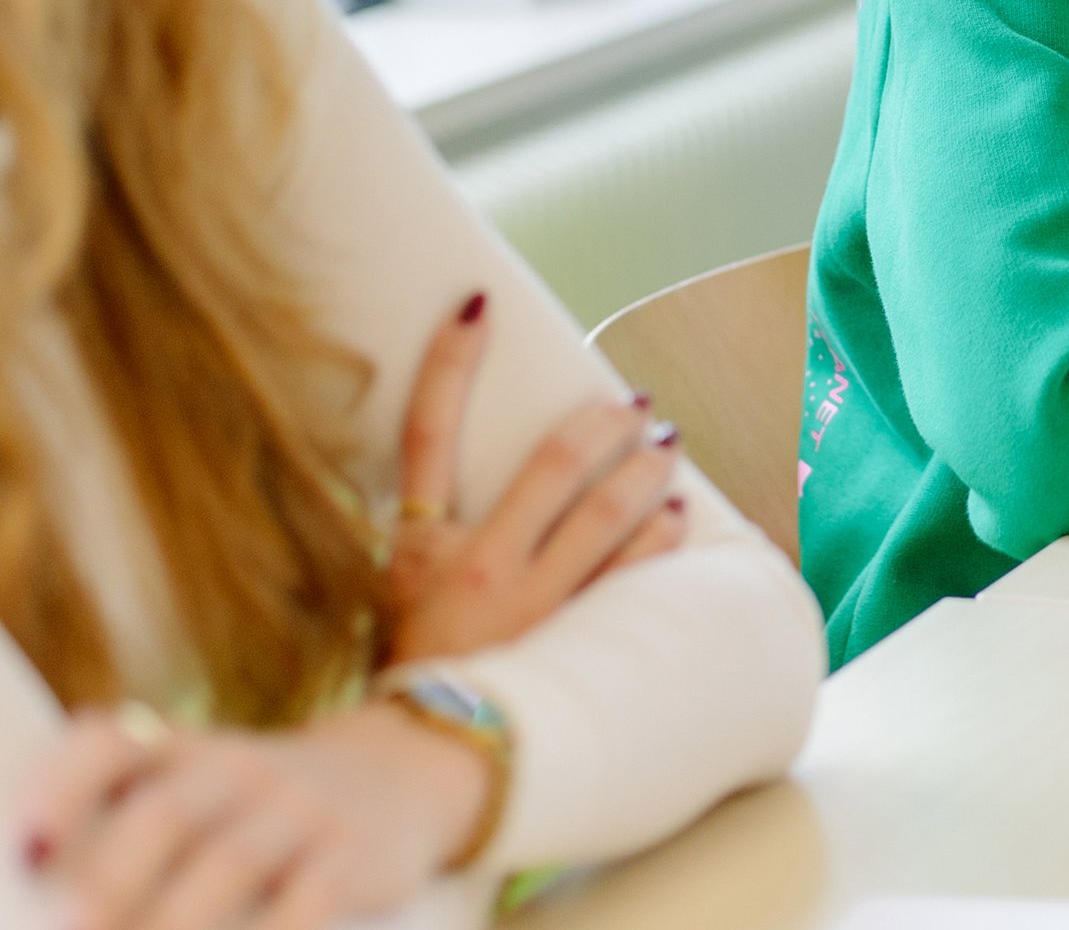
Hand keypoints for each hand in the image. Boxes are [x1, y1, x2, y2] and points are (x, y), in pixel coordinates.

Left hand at [15, 702, 488, 929]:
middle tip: (65, 926)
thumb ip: (120, 821)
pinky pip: (312, 902)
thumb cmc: (256, 806)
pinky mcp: (354, 859)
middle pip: (169, 810)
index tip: (18, 847)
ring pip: (234, 861)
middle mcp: (240, 771)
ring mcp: (301, 812)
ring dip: (178, 920)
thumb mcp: (199, 785)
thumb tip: (26, 895)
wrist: (402, 775)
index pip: (112, 741)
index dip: (60, 784)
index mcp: (184, 752)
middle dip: (113, 876)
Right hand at [384, 290, 686, 666]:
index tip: (478, 305)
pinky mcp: (573, 641)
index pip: (427, 433)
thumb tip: (449, 483)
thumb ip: (423, 542)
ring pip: (609, 512)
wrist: (422, 764)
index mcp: (417, 550)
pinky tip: (678, 515)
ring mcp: (532, 605)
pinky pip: (632, 573)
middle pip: (555, 463)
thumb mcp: (391, 599)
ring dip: (647, 470)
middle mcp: (477, 568)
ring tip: (666, 446)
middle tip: (633, 403)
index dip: (450, 364)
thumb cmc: (409, 672)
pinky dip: (660, 536)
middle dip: (604, 421)